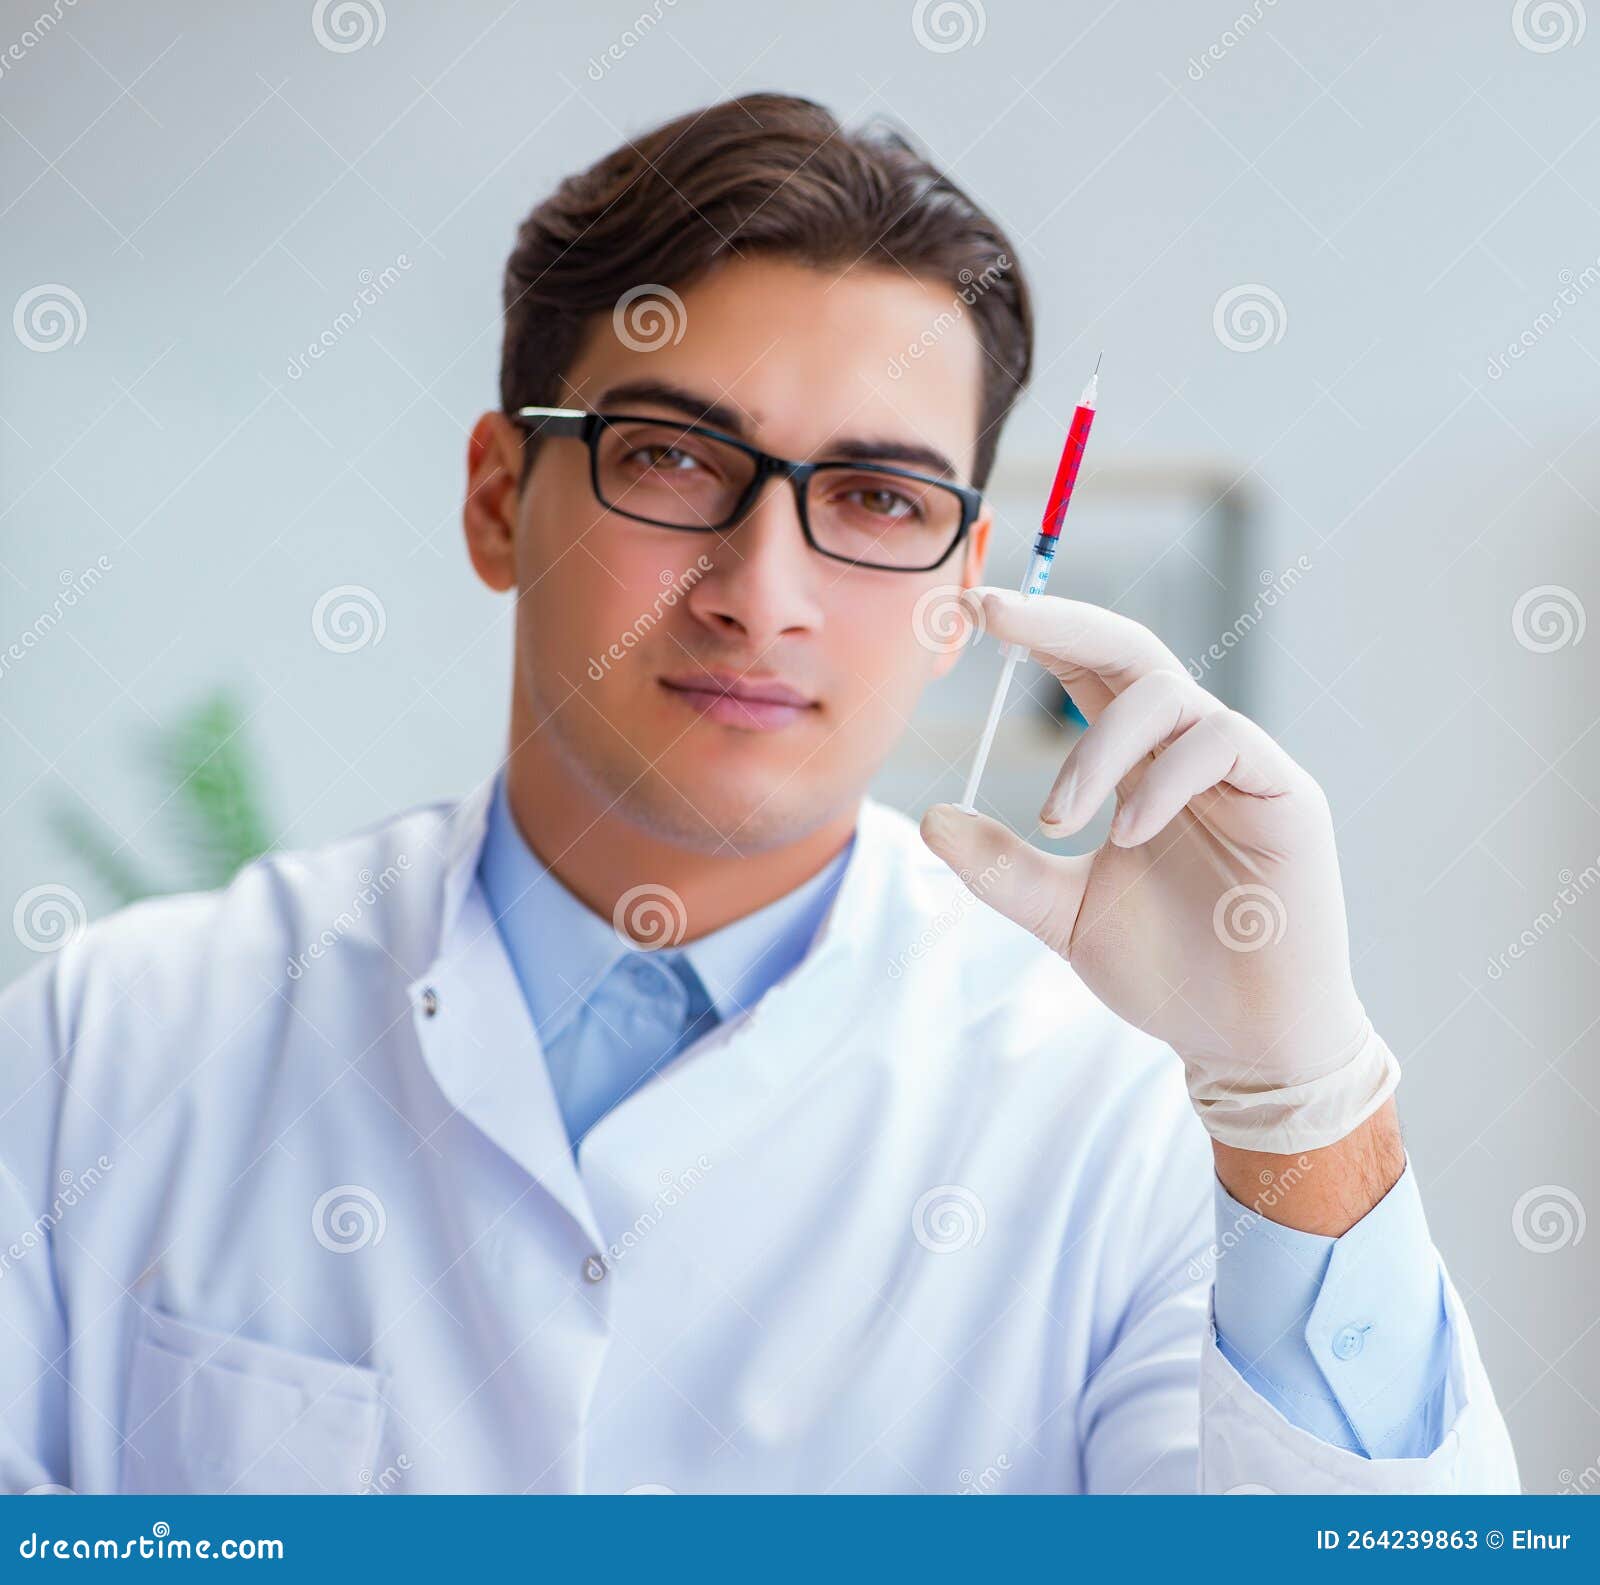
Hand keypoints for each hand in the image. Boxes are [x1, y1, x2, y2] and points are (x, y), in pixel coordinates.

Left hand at [920, 587, 1397, 1153]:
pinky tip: (1129, 833)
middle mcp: (1189, 751)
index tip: (969, 614)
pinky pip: (1224, 741)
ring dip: (1098, 749)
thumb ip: (1003, 867)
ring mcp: (1243, 768)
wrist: (1242, 1040)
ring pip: (1168, 696)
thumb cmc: (1167, 970)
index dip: (1038, 635)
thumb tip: (930, 821)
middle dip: (1058, 622)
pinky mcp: (1287, 797)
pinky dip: (1164, 779)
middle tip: (990, 614)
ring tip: (1060, 819)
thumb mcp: (1064, 913)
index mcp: (1140, 766)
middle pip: (1130, 650)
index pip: (1089, 673)